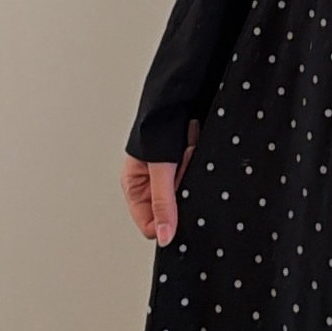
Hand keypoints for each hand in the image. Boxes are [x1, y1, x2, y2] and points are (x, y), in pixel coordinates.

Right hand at [121, 118, 200, 245]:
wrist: (179, 93)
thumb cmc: (157, 123)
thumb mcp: (159, 168)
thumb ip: (163, 203)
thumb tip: (165, 236)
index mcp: (135, 186)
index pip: (150, 224)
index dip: (166, 219)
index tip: (179, 204)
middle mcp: (151, 182)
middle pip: (172, 207)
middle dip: (181, 189)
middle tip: (182, 163)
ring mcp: (171, 173)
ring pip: (186, 192)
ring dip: (189, 171)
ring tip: (187, 147)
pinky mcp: (187, 164)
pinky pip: (196, 177)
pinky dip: (196, 163)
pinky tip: (193, 145)